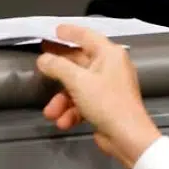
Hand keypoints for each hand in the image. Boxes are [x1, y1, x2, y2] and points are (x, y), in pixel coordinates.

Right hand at [35, 24, 160, 168]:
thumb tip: (43, 59)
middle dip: (58, 72)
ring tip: (50, 112)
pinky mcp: (104, 105)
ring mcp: (108, 87)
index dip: (70, 32)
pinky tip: (63, 121)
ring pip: (77, 86)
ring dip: (62, 100)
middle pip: (78, 62)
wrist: (127, 138)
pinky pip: (83, 102)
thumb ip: (57, 66)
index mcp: (109, 54)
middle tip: (41, 64)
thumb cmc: (107, 103)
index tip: (55, 30)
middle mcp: (110, 67)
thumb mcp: (78, 81)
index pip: (86, 36)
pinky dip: (71, 111)